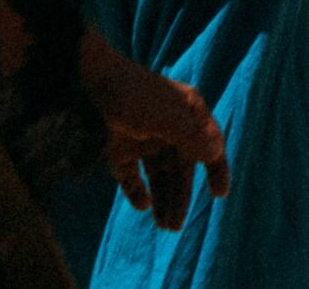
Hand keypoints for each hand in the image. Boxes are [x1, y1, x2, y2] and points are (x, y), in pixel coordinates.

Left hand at [77, 34, 230, 228]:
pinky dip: (137, 191)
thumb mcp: (168, 116)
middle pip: (181, 168)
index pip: (209, 144)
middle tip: (175, 226)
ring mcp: (144, 139)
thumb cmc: (135, 95)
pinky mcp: (119, 149)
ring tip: (164, 225)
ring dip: (162, 199)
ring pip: (158, 176)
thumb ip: (192, 136)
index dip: (217, 168)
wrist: (89, 83)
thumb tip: (215, 153)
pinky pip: (132, 176)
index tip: (220, 194)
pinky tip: (142, 205)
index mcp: (187, 114)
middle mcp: (169, 128)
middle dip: (181, 196)